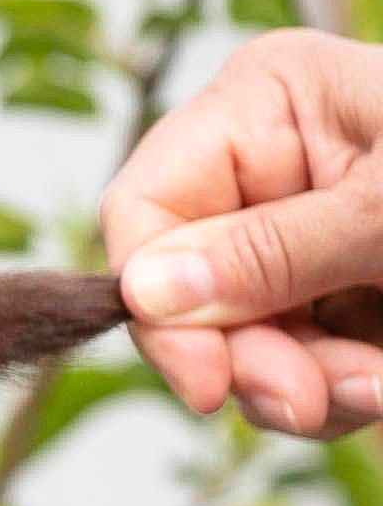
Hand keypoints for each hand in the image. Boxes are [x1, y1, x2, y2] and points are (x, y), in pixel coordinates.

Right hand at [102, 27, 382, 437]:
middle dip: (252, 359)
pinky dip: (345, 391)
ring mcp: (311, 231)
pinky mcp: (352, 289)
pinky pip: (307, 362)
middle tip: (310, 403)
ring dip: (307, 388)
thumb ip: (273, 251)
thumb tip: (147, 295)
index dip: (159, 304)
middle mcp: (275, 164)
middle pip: (192, 289)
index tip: (209, 383)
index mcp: (267, 102)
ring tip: (379, 390)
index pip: (147, 208)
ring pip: (246, 341)